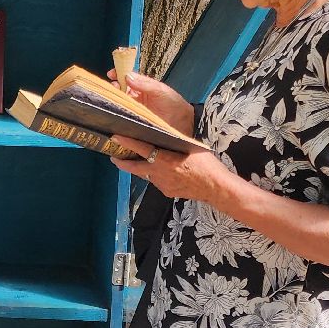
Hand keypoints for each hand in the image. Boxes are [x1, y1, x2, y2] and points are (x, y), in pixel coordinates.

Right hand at [106, 70, 194, 134]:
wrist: (183, 124)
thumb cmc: (175, 105)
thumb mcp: (161, 91)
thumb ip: (145, 84)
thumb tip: (128, 76)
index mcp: (144, 86)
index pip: (128, 77)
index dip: (119, 74)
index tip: (111, 73)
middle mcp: (137, 96)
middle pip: (121, 89)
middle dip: (114, 86)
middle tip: (113, 86)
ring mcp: (135, 108)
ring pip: (121, 101)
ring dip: (115, 98)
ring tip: (113, 97)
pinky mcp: (135, 119)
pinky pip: (124, 114)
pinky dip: (118, 111)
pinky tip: (114, 109)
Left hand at [109, 135, 238, 206]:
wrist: (215, 188)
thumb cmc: (206, 164)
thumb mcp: (191, 148)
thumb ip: (176, 143)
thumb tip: (166, 135)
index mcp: (165, 160)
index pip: (142, 148)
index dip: (127, 142)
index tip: (115, 137)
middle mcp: (159, 173)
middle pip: (134, 168)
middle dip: (122, 162)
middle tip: (113, 157)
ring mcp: (162, 185)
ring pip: (146, 175)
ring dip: (140, 168)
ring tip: (135, 162)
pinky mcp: (167, 192)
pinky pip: (157, 182)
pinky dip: (155, 176)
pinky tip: (160, 172)